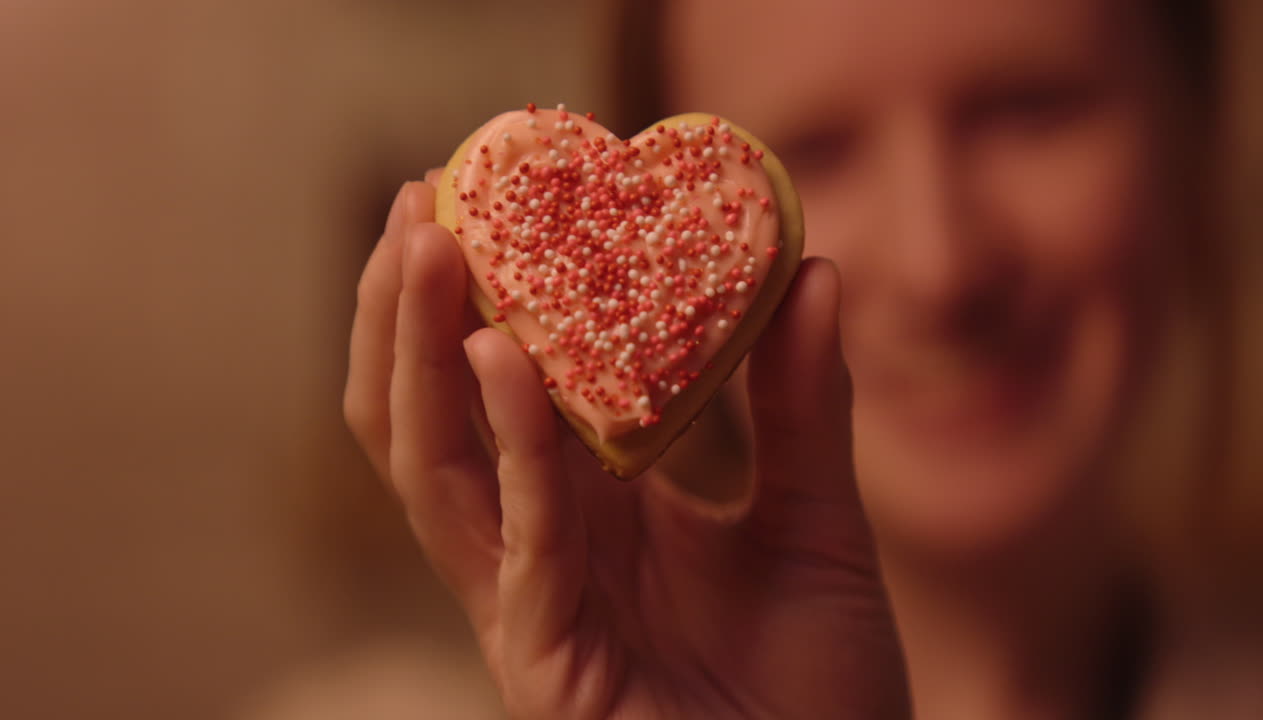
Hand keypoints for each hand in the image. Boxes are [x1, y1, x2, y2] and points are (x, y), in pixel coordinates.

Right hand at [344, 178, 909, 718]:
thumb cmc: (819, 685)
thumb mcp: (820, 519)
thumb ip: (806, 405)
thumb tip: (813, 271)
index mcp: (585, 508)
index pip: (489, 393)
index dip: (467, 298)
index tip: (476, 196)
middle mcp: (536, 548)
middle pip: (428, 419)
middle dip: (404, 312)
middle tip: (419, 201)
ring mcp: (529, 606)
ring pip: (433, 471)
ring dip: (420, 354)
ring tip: (423, 247)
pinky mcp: (545, 662)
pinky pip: (516, 541)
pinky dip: (508, 445)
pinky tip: (502, 359)